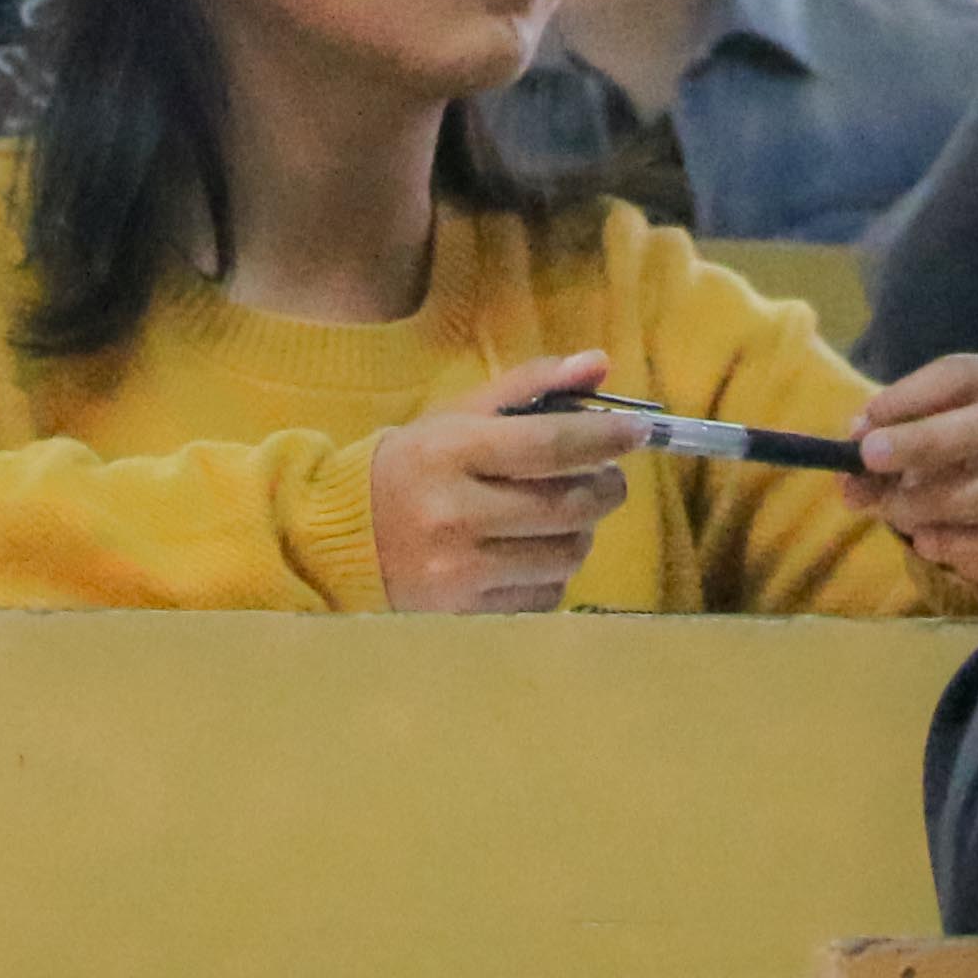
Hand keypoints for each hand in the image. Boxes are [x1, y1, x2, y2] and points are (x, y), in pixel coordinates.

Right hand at [370, 353, 639, 612]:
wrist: (339, 540)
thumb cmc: (411, 468)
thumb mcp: (457, 417)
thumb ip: (529, 386)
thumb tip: (599, 363)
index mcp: (450, 453)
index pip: (548, 445)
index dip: (603, 438)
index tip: (638, 431)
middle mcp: (455, 515)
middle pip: (568, 505)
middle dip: (605, 487)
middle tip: (607, 475)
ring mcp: (460, 572)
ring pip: (566, 554)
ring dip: (582, 530)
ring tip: (568, 513)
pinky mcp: (467, 614)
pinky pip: (546, 594)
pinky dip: (555, 570)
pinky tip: (535, 550)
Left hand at [849, 353, 977, 596]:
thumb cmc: (950, 473)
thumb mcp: (905, 462)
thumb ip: (875, 466)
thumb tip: (848, 475)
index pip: (965, 374)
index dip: (915, 393)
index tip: (868, 420)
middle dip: (930, 439)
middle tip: (872, 457)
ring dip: (944, 498)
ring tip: (896, 513)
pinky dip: (966, 543)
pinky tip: (928, 545)